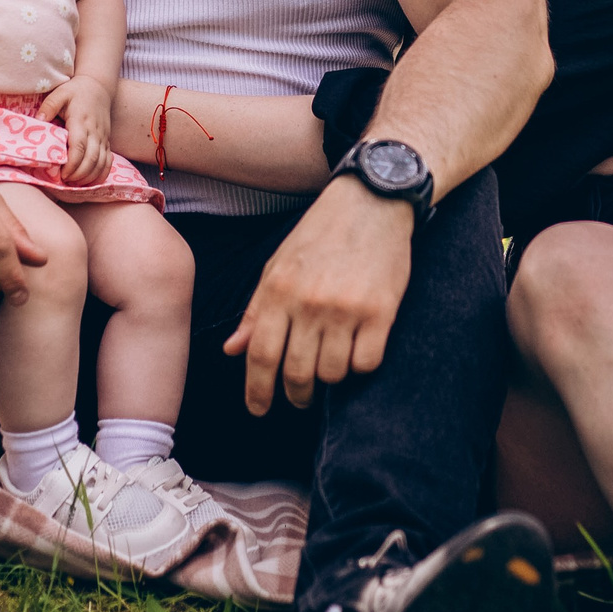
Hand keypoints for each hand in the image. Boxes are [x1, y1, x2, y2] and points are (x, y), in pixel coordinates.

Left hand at [39, 75, 111, 184]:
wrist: (99, 87)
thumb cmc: (76, 91)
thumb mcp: (60, 93)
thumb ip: (49, 106)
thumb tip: (38, 120)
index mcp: (80, 121)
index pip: (79, 147)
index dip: (71, 164)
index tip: (61, 173)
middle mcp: (94, 131)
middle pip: (91, 159)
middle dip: (79, 174)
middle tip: (65, 181)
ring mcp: (103, 137)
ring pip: (101, 163)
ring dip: (89, 176)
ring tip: (75, 183)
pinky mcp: (107, 141)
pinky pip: (108, 161)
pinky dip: (102, 174)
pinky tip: (91, 180)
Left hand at [224, 176, 413, 413]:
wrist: (372, 201)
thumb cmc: (320, 234)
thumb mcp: (278, 266)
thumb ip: (256, 311)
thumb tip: (231, 351)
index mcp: (279, 291)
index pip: (260, 355)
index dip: (257, 390)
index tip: (258, 409)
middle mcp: (310, 303)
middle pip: (296, 373)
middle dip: (296, 395)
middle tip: (299, 397)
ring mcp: (346, 309)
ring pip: (333, 373)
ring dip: (329, 380)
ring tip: (329, 367)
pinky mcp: (381, 312)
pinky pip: (366, 363)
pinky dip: (360, 366)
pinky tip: (356, 352)